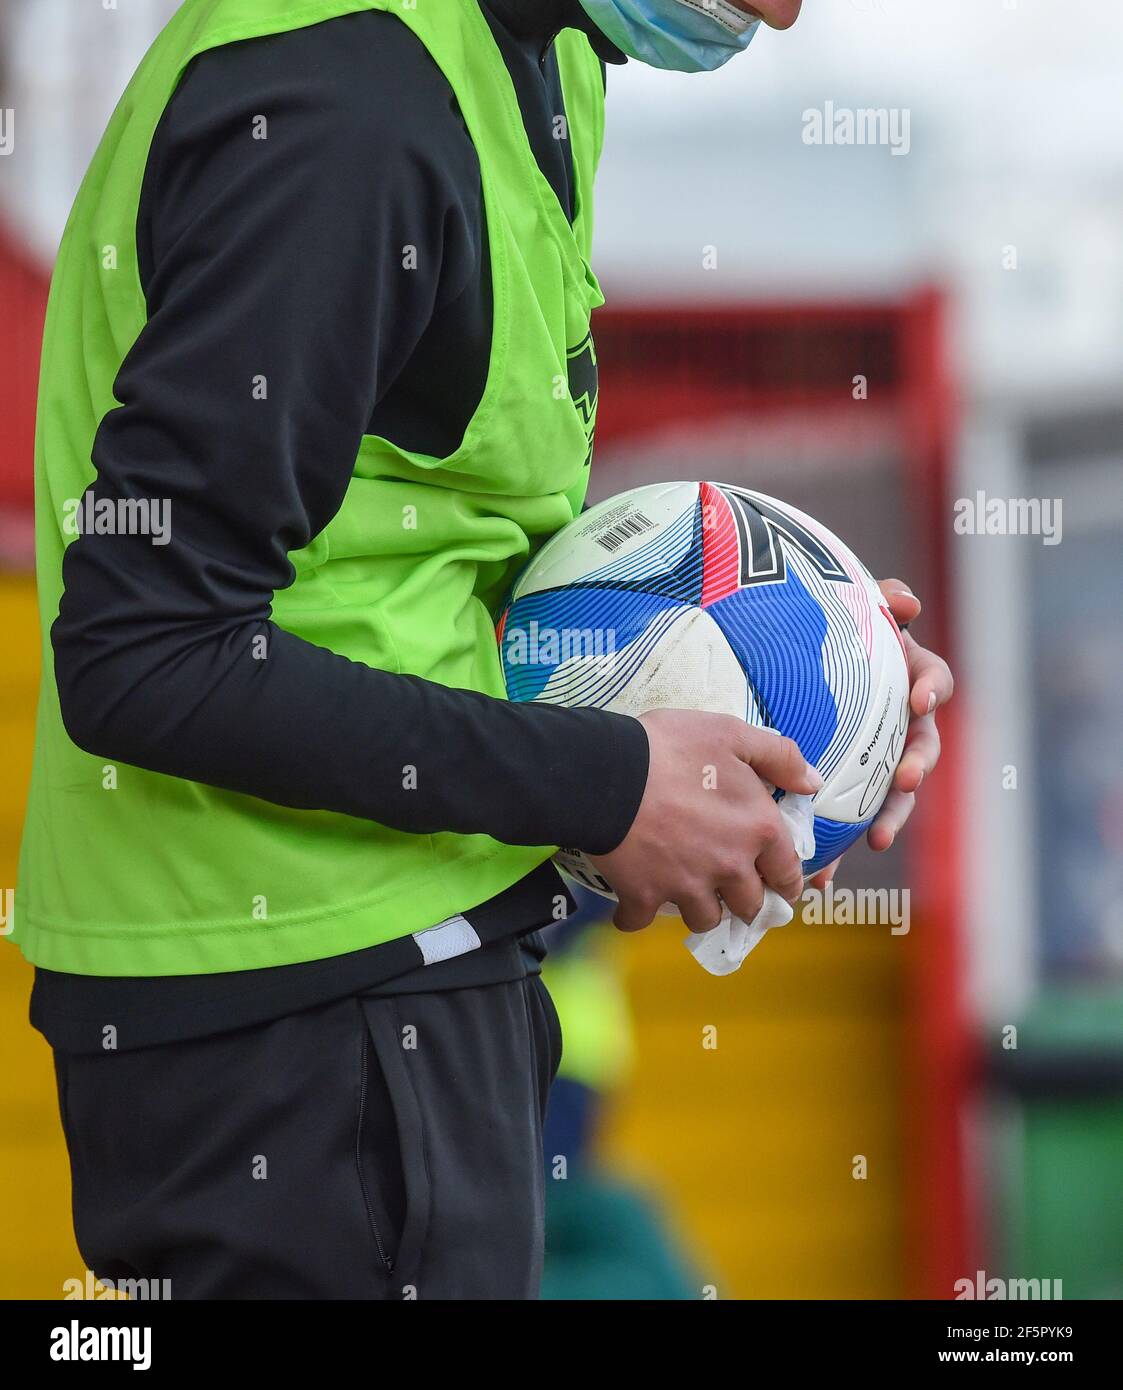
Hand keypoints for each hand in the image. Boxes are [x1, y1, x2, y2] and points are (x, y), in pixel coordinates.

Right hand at [587, 709, 823, 934]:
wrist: (606, 772)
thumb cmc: (671, 748)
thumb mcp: (732, 734)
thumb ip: (780, 757)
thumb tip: (812, 783)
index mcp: (757, 830)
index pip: (787, 872)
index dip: (785, 881)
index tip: (778, 886)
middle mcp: (728, 866)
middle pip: (748, 905)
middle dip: (743, 900)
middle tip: (731, 890)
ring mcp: (685, 886)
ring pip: (704, 919)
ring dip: (699, 910)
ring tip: (686, 893)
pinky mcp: (643, 895)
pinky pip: (642, 921)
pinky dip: (636, 916)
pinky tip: (632, 905)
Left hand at [809, 580, 952, 888]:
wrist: (786, 672)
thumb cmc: (826, 639)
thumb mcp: (848, 614)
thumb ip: (877, 601)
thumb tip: (904, 602)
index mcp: (906, 678)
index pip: (934, 680)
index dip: (931, 689)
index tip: (919, 699)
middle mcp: (901, 724)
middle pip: (922, 747)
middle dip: (916, 765)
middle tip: (906, 777)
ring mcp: (878, 761)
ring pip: (894, 794)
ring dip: (890, 816)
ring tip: (877, 838)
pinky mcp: (849, 792)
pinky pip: (850, 821)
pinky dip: (840, 848)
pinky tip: (824, 873)